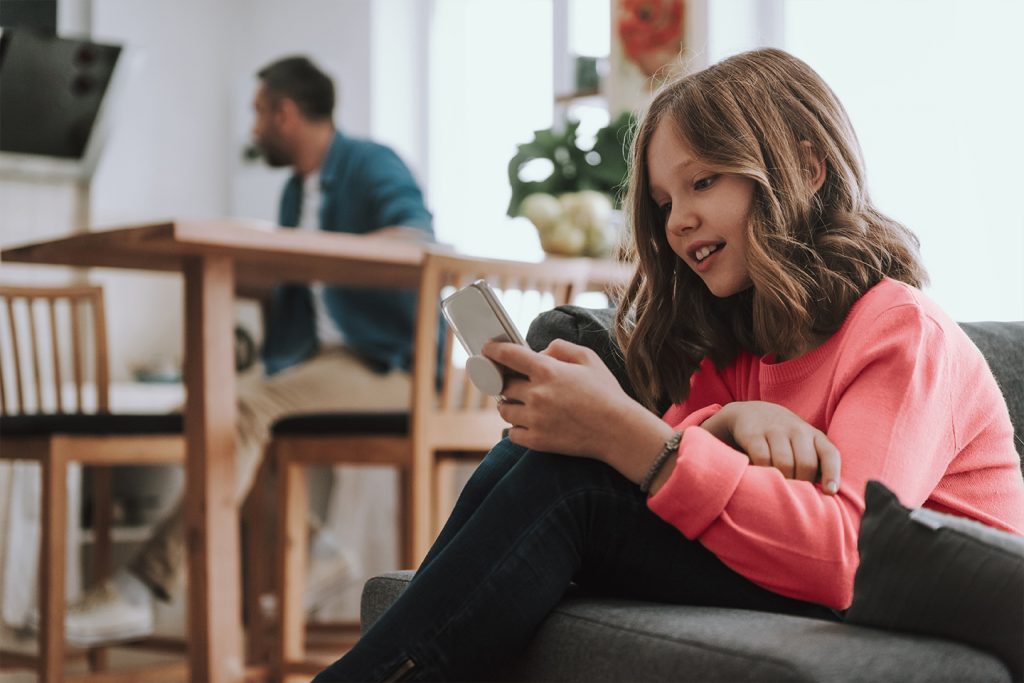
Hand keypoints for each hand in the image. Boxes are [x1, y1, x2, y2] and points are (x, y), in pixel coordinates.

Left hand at [483, 339, 667, 468]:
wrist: (619, 431)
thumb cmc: (606, 393)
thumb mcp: (589, 359)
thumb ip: (561, 347)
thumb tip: (539, 352)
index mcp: (548, 371)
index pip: (508, 356)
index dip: (493, 351)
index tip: (487, 350)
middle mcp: (537, 394)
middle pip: (503, 385)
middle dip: (506, 382)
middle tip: (514, 382)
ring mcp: (535, 420)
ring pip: (504, 409)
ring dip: (509, 404)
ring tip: (522, 403)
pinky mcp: (537, 441)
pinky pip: (512, 433)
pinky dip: (516, 427)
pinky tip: (529, 422)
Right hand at [700, 401, 840, 493]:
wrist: (753, 412)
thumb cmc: (786, 438)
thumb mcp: (805, 444)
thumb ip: (816, 464)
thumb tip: (825, 493)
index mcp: (814, 435)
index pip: (829, 454)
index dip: (832, 473)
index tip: (830, 492)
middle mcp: (797, 430)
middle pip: (806, 463)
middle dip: (802, 482)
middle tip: (796, 493)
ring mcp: (775, 430)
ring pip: (784, 462)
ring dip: (784, 479)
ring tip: (781, 487)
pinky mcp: (754, 434)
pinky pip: (763, 458)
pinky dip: (765, 472)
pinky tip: (765, 476)